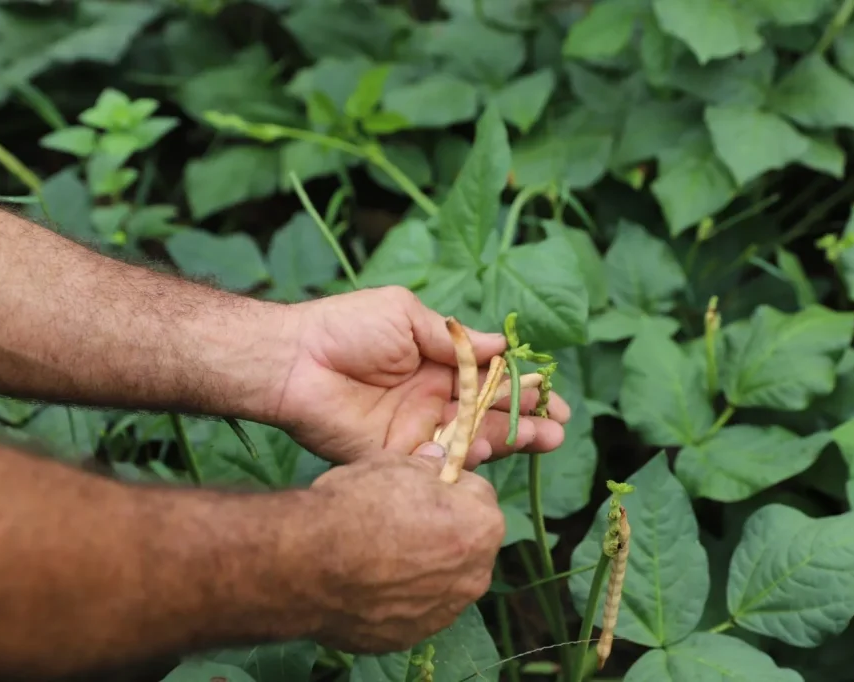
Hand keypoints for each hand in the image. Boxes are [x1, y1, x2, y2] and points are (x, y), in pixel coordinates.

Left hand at [269, 286, 570, 465]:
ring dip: (511, 439)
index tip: (553, 392)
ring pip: (475, 439)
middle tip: (558, 425)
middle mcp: (435, 399)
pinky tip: (494, 450)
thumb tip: (501, 348)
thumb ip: (454, 337)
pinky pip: (441, 463)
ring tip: (546, 439)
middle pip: (491, 413)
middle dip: (528, 418)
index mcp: (439, 363)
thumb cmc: (345, 328)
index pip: (491, 378)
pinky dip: (469, 459)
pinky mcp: (400, 457)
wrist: (295, 361)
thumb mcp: (405, 315)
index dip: (523, 385)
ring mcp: (420, 429)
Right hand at [302, 443, 504, 651]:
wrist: (308, 563)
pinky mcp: (412, 636)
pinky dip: (399, 597)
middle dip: (443, 529)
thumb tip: (438, 460)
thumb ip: (428, 466)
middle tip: (399, 519)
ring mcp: (444, 612)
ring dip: (423, 567)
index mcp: (482, 526)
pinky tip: (369, 583)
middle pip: (466, 542)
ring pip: (442, 579)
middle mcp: (475, 575)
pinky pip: (414, 609)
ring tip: (380, 554)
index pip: (477, 494)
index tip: (420, 487)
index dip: (447, 486)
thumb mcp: (396, 464)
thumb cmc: (357, 506)